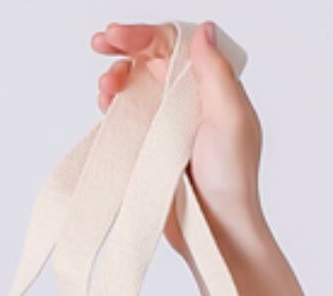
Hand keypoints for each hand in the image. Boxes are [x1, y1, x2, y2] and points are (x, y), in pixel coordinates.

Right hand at [90, 21, 266, 258]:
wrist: (216, 228)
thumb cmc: (232, 180)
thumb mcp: (231, 119)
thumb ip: (216, 73)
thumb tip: (206, 31)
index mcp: (212, 89)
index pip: (176, 45)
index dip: (146, 34)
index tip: (119, 36)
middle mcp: (190, 101)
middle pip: (152, 59)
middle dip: (125, 47)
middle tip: (100, 43)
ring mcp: (169, 124)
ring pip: (136, 86)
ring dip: (116, 77)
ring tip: (106, 87)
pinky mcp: (152, 147)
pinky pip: (128, 117)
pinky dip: (113, 106)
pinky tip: (106, 105)